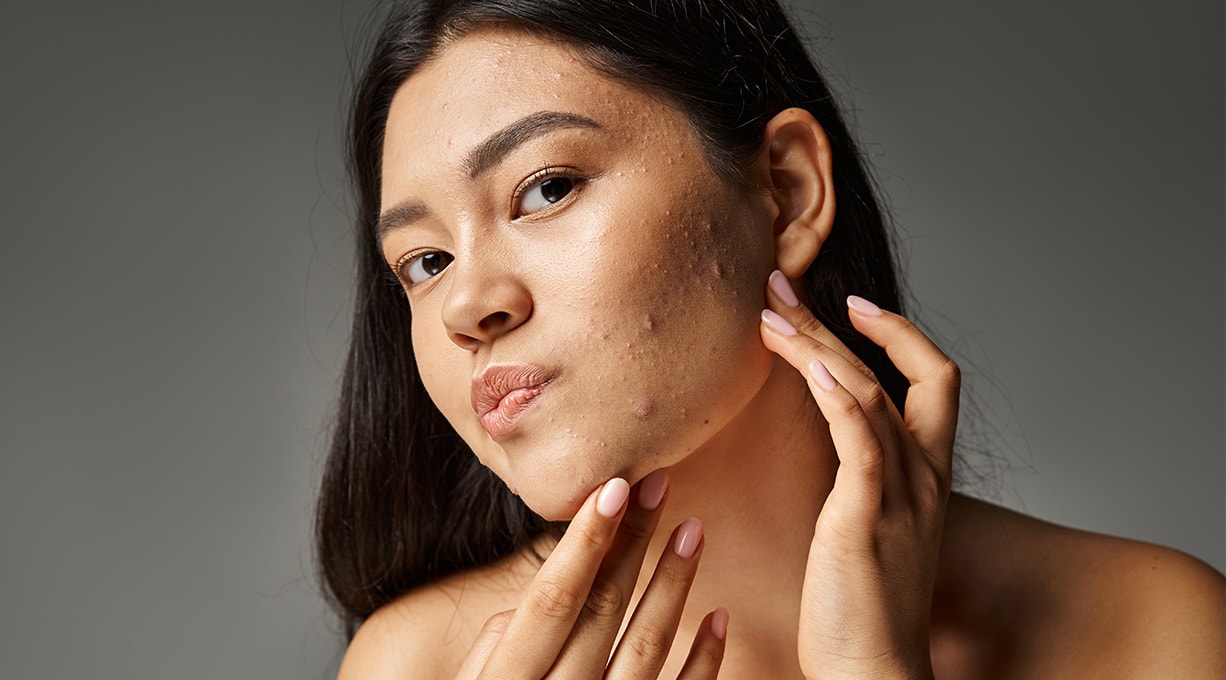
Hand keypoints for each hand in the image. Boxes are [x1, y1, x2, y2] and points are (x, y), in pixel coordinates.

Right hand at [455, 472, 728, 678]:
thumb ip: (495, 653)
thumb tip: (535, 599)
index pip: (551, 603)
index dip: (583, 545)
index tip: (612, 488)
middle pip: (603, 613)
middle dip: (633, 544)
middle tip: (661, 483)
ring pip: (647, 649)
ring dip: (673, 586)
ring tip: (695, 529)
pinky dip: (704, 661)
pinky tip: (719, 616)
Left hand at [760, 271, 958, 679]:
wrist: (874, 672)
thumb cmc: (861, 608)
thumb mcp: (868, 529)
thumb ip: (860, 481)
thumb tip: (827, 442)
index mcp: (927, 478)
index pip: (936, 381)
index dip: (901, 334)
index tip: (851, 305)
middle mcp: (925, 478)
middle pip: (909, 371)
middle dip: (843, 322)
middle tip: (780, 288)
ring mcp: (901, 497)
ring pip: (871, 393)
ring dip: (819, 345)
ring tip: (769, 315)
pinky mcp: (867, 519)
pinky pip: (862, 441)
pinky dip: (839, 395)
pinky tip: (811, 364)